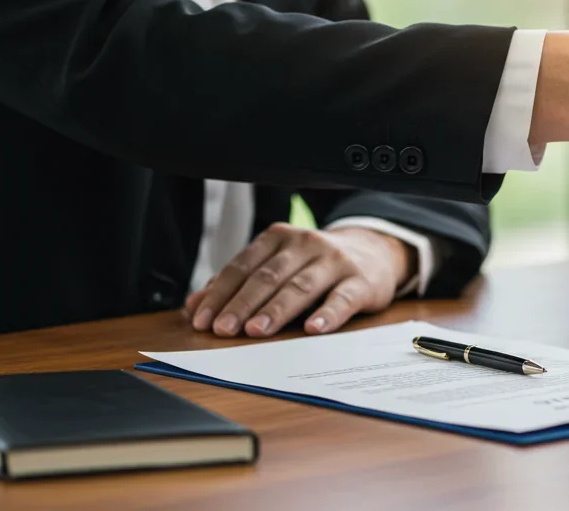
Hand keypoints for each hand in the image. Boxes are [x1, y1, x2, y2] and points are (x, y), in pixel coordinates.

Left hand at [184, 223, 414, 337]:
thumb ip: (238, 283)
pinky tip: (312, 328)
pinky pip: (342, 298)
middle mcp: (306, 244)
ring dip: (276, 310)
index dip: (220, 293)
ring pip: (300, 286)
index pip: (243, 266)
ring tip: (256, 330)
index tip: (203, 319)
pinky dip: (327, 314)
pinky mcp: (361, 281)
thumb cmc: (316, 265)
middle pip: (268, 276)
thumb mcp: (277, 265)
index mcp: (279, 238)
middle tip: (223, 329)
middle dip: (242, 304)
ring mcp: (335, 261)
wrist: (373, 253)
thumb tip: (195, 305)